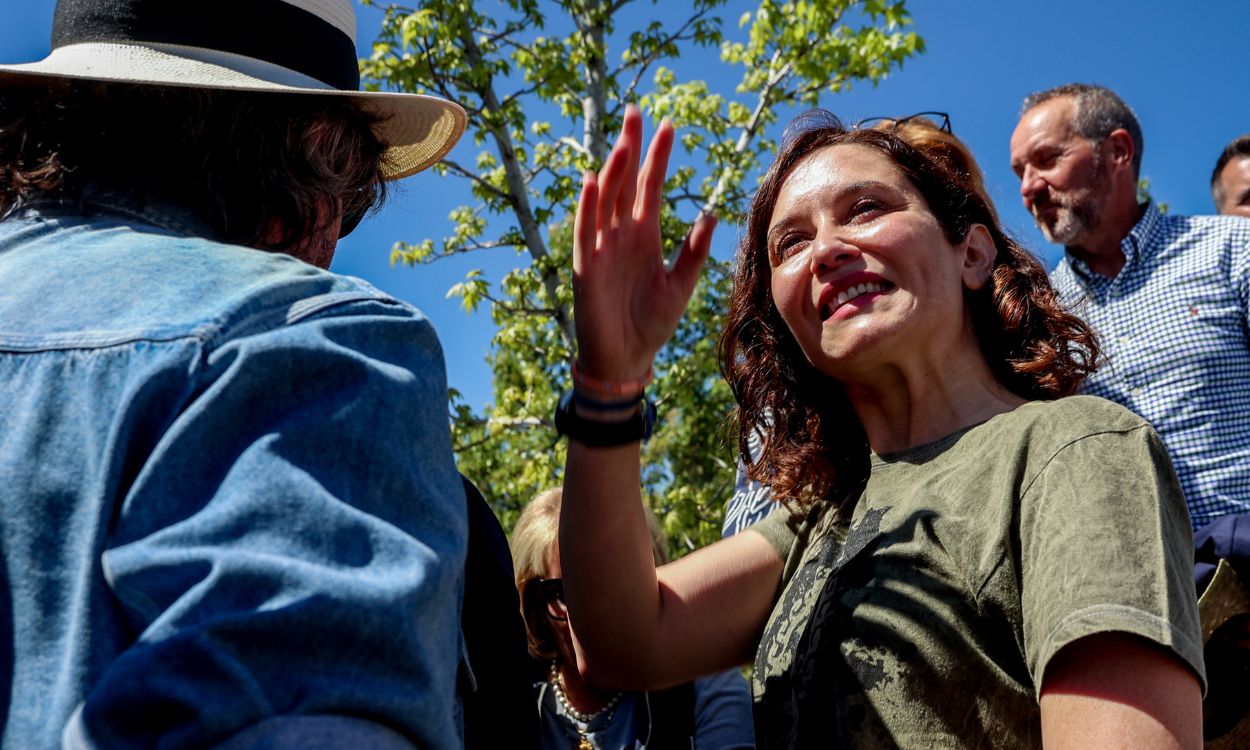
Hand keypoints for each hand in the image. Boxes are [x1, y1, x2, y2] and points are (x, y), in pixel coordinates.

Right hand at [572, 104, 716, 380]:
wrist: (627, 358)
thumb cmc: (652, 323)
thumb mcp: (681, 286)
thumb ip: (694, 253)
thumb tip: (711, 215)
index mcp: (645, 236)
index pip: (649, 186)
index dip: (657, 157)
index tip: (668, 125)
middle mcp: (621, 235)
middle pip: (624, 182)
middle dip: (630, 147)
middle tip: (636, 112)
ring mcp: (601, 247)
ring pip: (605, 200)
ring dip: (612, 171)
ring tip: (623, 142)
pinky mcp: (585, 266)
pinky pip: (585, 231)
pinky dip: (588, 207)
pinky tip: (593, 181)